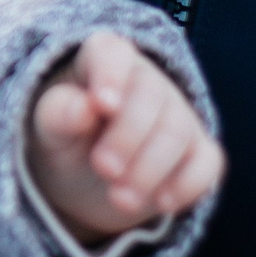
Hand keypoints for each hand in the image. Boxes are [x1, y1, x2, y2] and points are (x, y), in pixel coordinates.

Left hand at [26, 32, 224, 245]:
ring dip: (150, 170)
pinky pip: (207, 163)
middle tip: (104, 170)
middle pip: (152, 97)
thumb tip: (83, 107)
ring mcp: (178, 113)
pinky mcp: (198, 151)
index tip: (103, 105)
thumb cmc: (64, 141)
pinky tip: (161, 204)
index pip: (112, 52)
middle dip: (129, 137)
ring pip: (178, 132)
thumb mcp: (49, 130)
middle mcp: (147, 79)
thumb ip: (58, 114)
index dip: (111, 74)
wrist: (84, 183)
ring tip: (120, 199)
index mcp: (102, 61)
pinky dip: (187, 185)